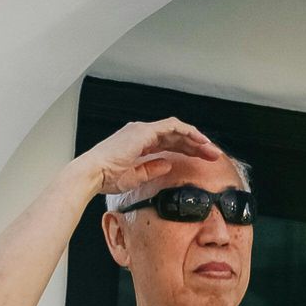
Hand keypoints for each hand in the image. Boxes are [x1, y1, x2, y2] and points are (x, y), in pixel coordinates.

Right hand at [81, 115, 220, 202]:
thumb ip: (152, 169)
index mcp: (138, 143)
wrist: (92, 174)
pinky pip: (173, 127)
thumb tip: (167, 165)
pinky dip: (188, 132)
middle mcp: (141, 133)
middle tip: (213, 155)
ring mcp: (143, 130)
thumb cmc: (106, 177)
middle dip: (196, 145)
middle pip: (176, 136)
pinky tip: (200, 141)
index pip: (168, 143)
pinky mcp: (145, 131)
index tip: (201, 159)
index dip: (187, 150)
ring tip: (211, 149)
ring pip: (177, 130)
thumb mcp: (135, 177)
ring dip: (196, 139)